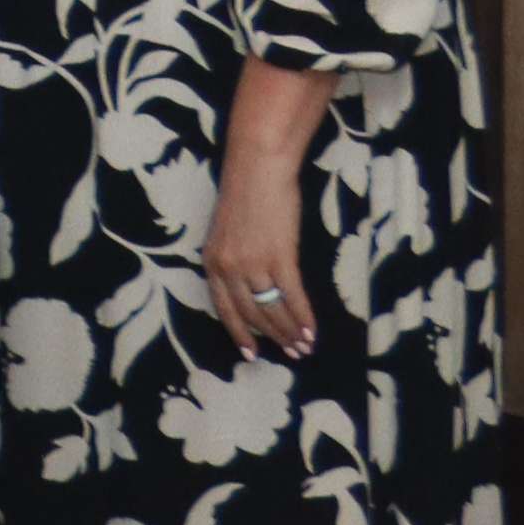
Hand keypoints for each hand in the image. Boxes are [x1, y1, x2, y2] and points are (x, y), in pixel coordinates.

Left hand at [204, 136, 319, 360]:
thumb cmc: (245, 197)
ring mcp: (253, 263)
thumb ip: (233, 261)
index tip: (251, 354)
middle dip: (273, 337)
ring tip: (305, 346)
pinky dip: (304, 317)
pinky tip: (313, 330)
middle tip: (291, 354)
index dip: (239, 333)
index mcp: (211, 262)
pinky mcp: (279, 256)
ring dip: (291, 331)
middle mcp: (228, 267)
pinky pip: (292, 296)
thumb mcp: (227, 234)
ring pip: (272, 309)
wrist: (257, 170)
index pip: (223, 308)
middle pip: (251, 313)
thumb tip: (252, 289)